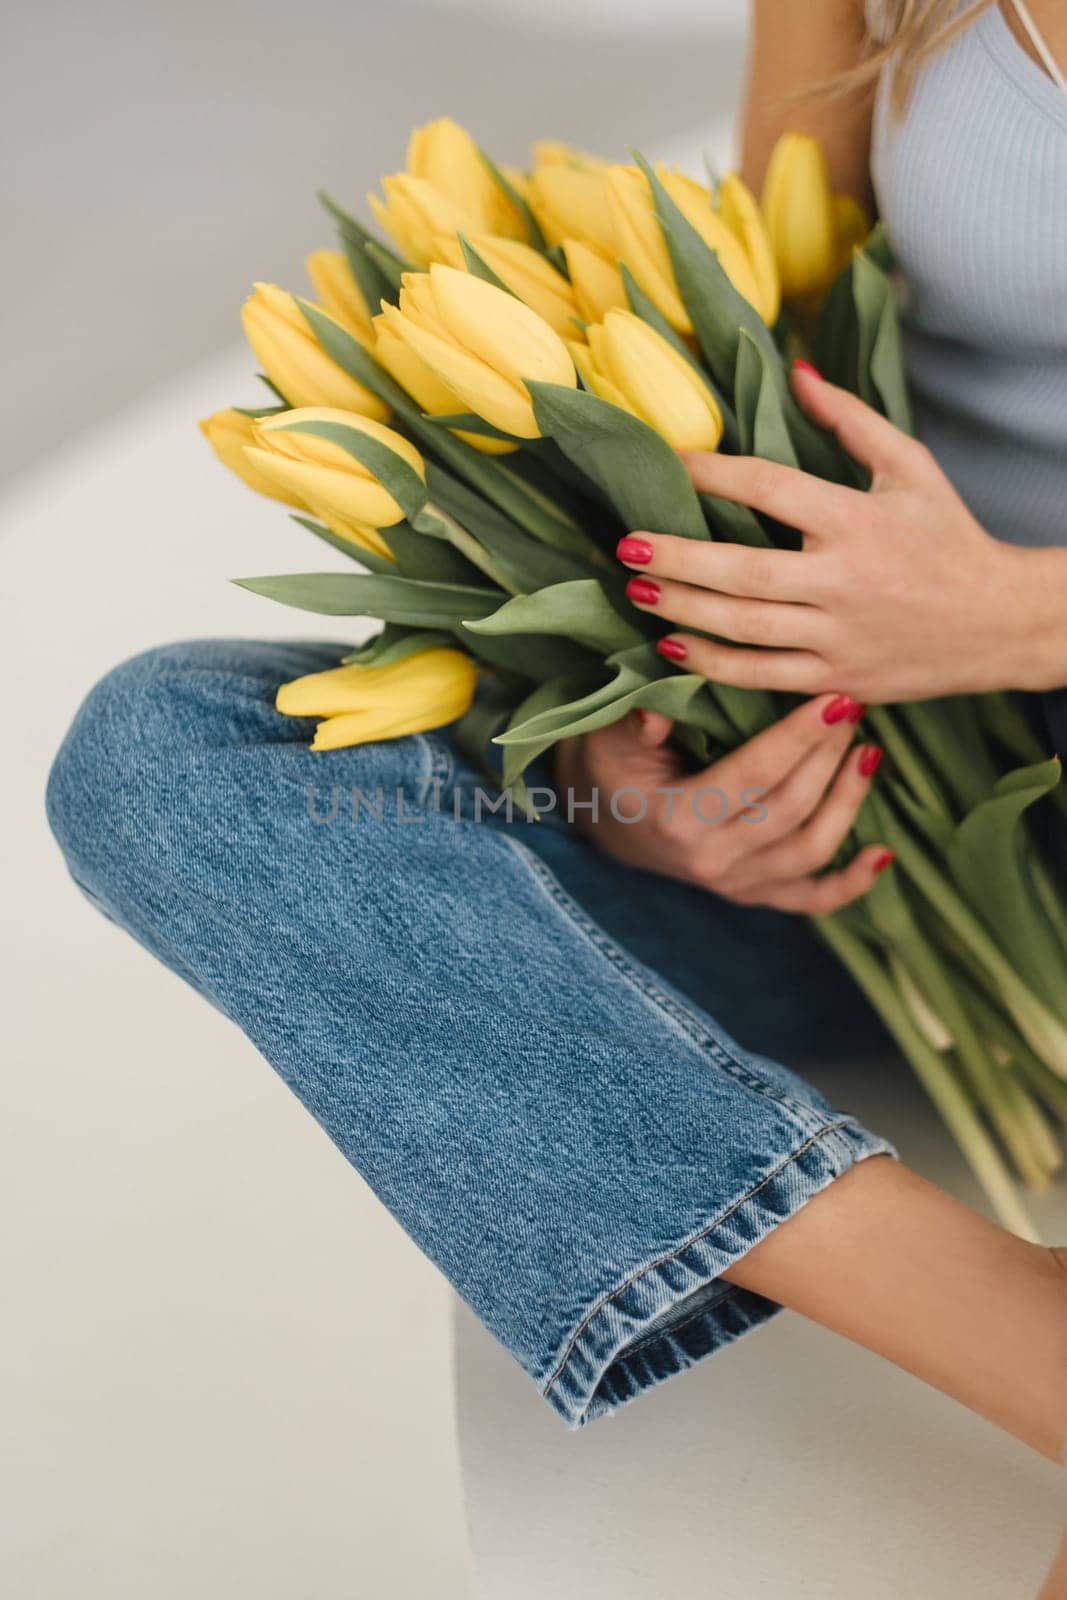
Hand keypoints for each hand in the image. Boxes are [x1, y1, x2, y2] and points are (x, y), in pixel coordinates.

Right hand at [553, 692, 892, 913]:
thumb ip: (634, 722)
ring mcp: (735, 884)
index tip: (834, 697)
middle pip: (792, 809)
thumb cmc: (611, 764)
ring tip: (867, 751)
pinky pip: (811, 900)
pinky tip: (883, 853)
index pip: (753, 776)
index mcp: (678, 820)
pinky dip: (851, 883)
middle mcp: (711, 861)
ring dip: (848, 801)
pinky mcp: (753, 894)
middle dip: (829, 755)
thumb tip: (657, 712)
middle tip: (852, 705)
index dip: (799, 738)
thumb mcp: (609, 736)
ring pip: (811, 851)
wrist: (603, 817)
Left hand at [618, 362, 1055, 702]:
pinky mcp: (837, 677)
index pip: (770, 489)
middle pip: (743, 571)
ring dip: (683, 610)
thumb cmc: (949, 537)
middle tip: (628, 542)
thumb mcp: (910, 467)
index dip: (714, 473)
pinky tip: (673, 648)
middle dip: (679, 557)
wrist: (1000, 622)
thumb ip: (850, 418)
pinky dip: (714, 665)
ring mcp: (839, 636)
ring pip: (745, 628)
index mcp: (859, 520)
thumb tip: (795, 370)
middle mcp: (844, 581)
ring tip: (636, 589)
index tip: (672, 463)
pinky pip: (763, 676)